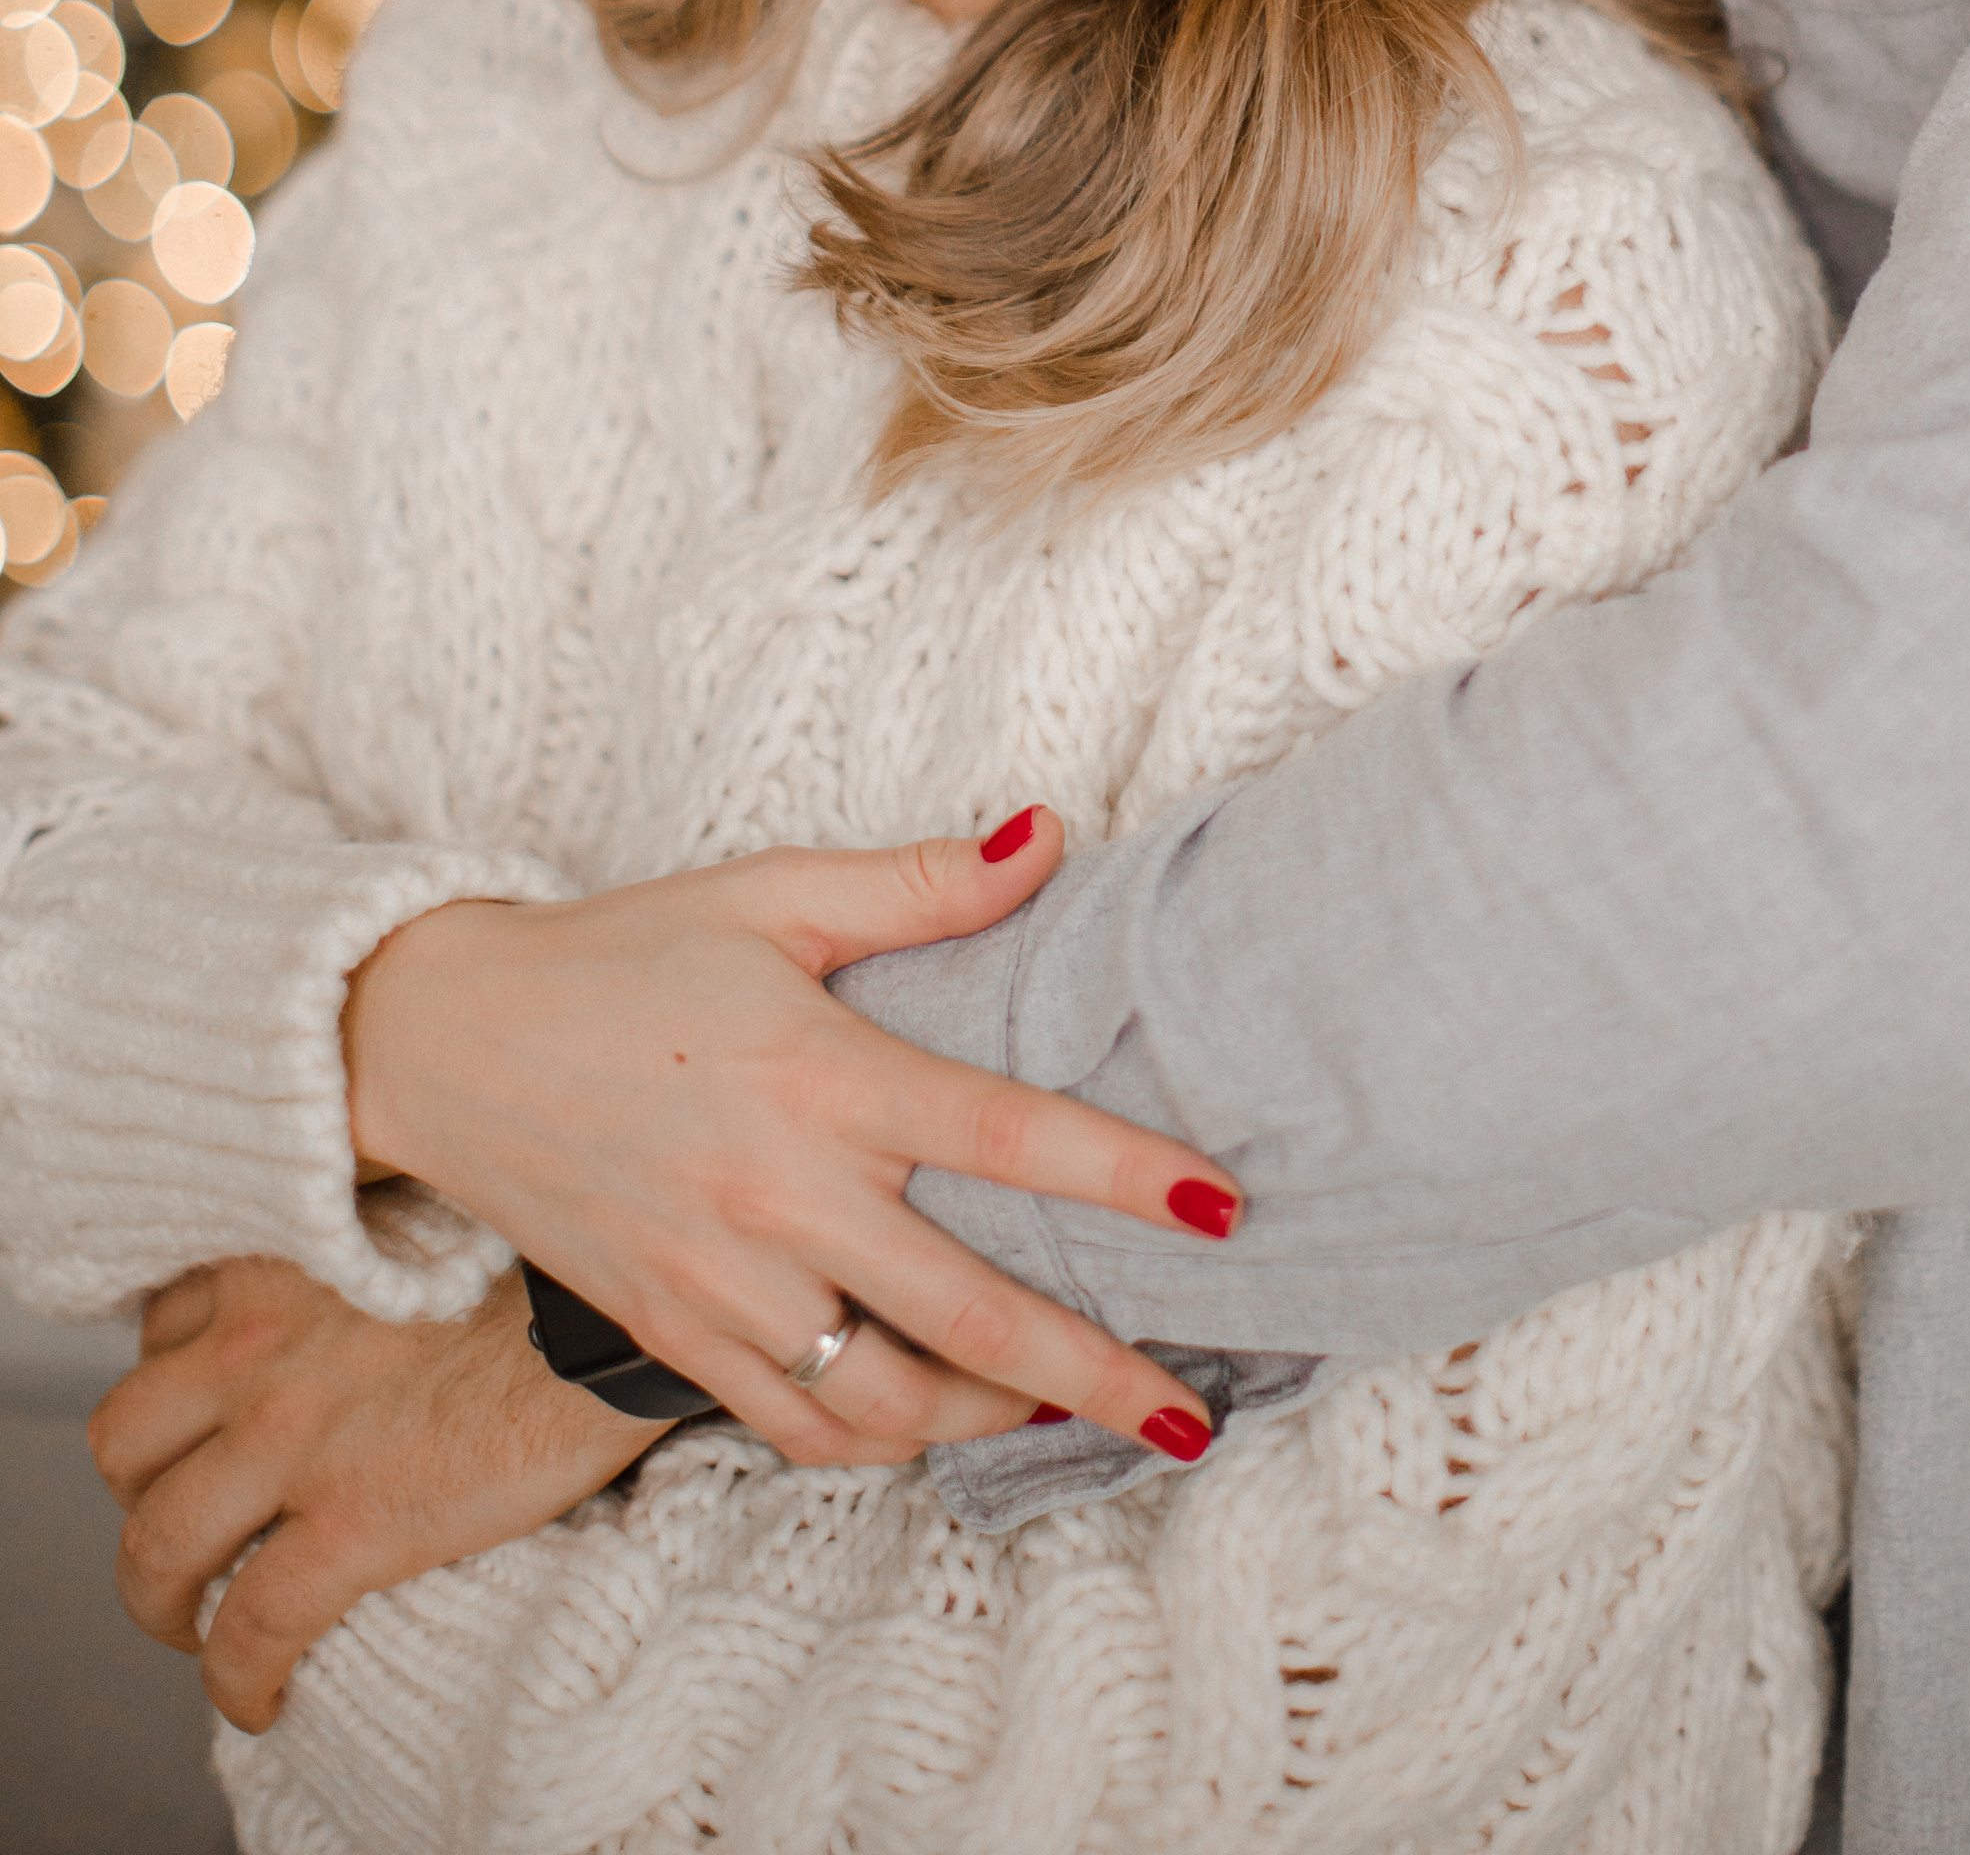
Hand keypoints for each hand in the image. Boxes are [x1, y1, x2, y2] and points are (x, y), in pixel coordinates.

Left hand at [88, 1256, 651, 1732]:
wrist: (612, 1316)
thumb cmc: (541, 1259)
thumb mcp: (418, 1218)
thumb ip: (353, 1253)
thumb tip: (351, 1304)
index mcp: (280, 1260)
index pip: (160, 1332)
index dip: (173, 1389)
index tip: (202, 1424)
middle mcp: (260, 1344)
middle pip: (127, 1441)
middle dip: (140, 1495)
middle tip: (187, 1525)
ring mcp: (297, 1439)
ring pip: (159, 1546)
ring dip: (160, 1601)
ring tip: (194, 1626)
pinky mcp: (353, 1523)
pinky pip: (251, 1626)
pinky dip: (236, 1678)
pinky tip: (259, 1698)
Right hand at [341, 812, 1238, 1470]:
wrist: (441, 1039)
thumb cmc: (623, 953)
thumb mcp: (770, 893)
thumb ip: (919, 884)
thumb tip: (1049, 835)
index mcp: (819, 1072)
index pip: (1004, 1134)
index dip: (1120, 1175)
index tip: (1221, 1208)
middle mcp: (779, 1194)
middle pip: (968, 1313)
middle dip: (1095, 1374)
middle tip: (1189, 1414)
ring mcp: (722, 1281)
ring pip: (885, 1400)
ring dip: (991, 1422)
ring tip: (1073, 1415)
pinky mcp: (672, 1334)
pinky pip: (794, 1424)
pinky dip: (878, 1441)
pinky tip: (936, 1423)